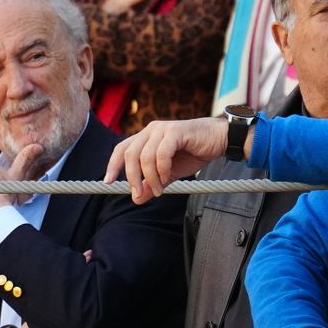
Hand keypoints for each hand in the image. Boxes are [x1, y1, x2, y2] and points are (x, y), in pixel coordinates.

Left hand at [103, 117, 227, 202]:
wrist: (219, 141)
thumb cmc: (193, 153)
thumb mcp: (169, 174)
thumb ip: (152, 184)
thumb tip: (137, 199)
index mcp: (146, 137)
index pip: (122, 149)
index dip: (113, 165)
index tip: (107, 182)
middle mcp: (151, 130)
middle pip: (130, 154)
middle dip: (132, 178)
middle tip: (138, 194)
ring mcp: (163, 129)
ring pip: (145, 156)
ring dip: (151, 178)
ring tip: (160, 190)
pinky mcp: (176, 131)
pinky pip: (161, 153)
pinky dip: (162, 169)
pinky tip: (168, 178)